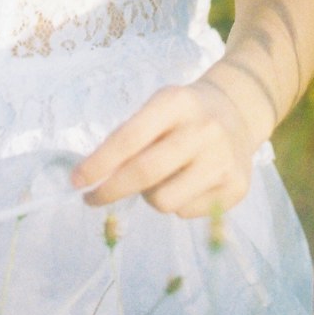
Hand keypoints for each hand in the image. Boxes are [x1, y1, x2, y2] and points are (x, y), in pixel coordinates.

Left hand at [69, 79, 254, 217]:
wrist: (237, 111)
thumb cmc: (184, 113)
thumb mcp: (157, 108)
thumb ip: (130, 138)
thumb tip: (94, 177)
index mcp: (176, 102)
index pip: (129, 137)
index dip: (99, 163)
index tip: (76, 180)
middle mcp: (204, 129)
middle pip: (144, 173)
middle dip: (110, 190)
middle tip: (92, 198)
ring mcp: (223, 160)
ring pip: (164, 201)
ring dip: (148, 196)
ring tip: (158, 180)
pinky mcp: (236, 187)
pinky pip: (186, 212)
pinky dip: (176, 202)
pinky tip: (186, 183)